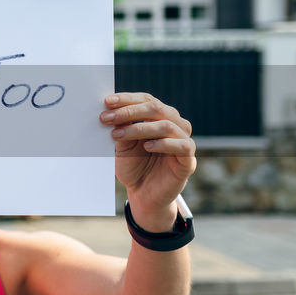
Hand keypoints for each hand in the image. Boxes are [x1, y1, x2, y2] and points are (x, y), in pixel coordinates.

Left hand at [101, 93, 195, 225]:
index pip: (146, 100)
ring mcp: (184, 141)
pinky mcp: (188, 161)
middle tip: (107, 118)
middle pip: (156, 108)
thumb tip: (112, 111)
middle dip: (129, 112)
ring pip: (166, 125)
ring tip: (117, 134)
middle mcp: (175, 125)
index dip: (127, 99)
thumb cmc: (134, 167)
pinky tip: (146, 146)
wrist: (143, 195)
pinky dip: (163, 144)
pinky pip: (182, 145)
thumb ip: (122, 129)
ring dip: (139, 128)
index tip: (107, 102)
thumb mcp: (123, 146)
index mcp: (160, 117)